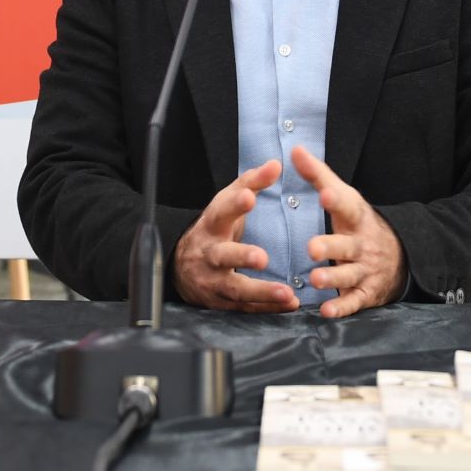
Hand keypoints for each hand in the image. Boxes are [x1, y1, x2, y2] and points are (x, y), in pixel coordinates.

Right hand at [171, 158, 300, 312]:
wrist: (181, 266)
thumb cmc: (214, 229)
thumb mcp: (226, 201)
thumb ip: (252, 182)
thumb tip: (277, 163)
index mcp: (212, 226)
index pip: (221, 212)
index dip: (234, 205)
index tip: (249, 196)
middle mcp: (210, 254)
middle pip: (223, 256)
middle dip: (241, 257)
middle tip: (262, 257)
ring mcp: (213, 281)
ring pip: (235, 288)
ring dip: (261, 291)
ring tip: (286, 292)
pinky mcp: (221, 302)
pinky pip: (245, 307)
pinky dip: (267, 307)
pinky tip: (289, 303)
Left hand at [292, 145, 404, 317]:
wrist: (401, 255)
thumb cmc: (359, 223)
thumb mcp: (344, 197)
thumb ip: (317, 176)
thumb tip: (294, 149)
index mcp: (356, 218)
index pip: (347, 206)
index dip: (336, 199)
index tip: (325, 192)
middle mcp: (362, 244)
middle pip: (346, 246)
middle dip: (330, 247)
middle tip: (312, 248)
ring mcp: (366, 270)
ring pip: (348, 275)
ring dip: (332, 278)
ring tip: (314, 279)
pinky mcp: (366, 292)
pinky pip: (354, 301)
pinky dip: (341, 307)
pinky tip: (326, 311)